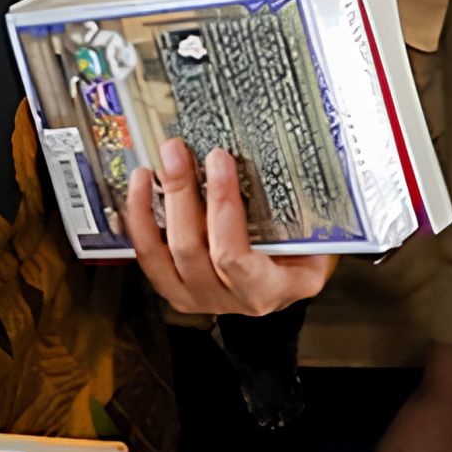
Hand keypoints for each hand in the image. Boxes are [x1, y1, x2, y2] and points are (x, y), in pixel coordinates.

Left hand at [123, 138, 333, 316]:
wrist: (283, 284)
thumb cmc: (301, 255)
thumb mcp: (313, 239)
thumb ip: (296, 213)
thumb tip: (274, 157)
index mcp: (270, 289)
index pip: (234, 255)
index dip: (222, 205)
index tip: (219, 159)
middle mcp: (230, 300)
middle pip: (191, 249)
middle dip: (181, 193)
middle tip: (176, 152)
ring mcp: (197, 299)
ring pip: (160, 255)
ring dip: (150, 207)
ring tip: (149, 169)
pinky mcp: (174, 291)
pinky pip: (147, 258)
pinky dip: (137, 222)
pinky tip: (138, 190)